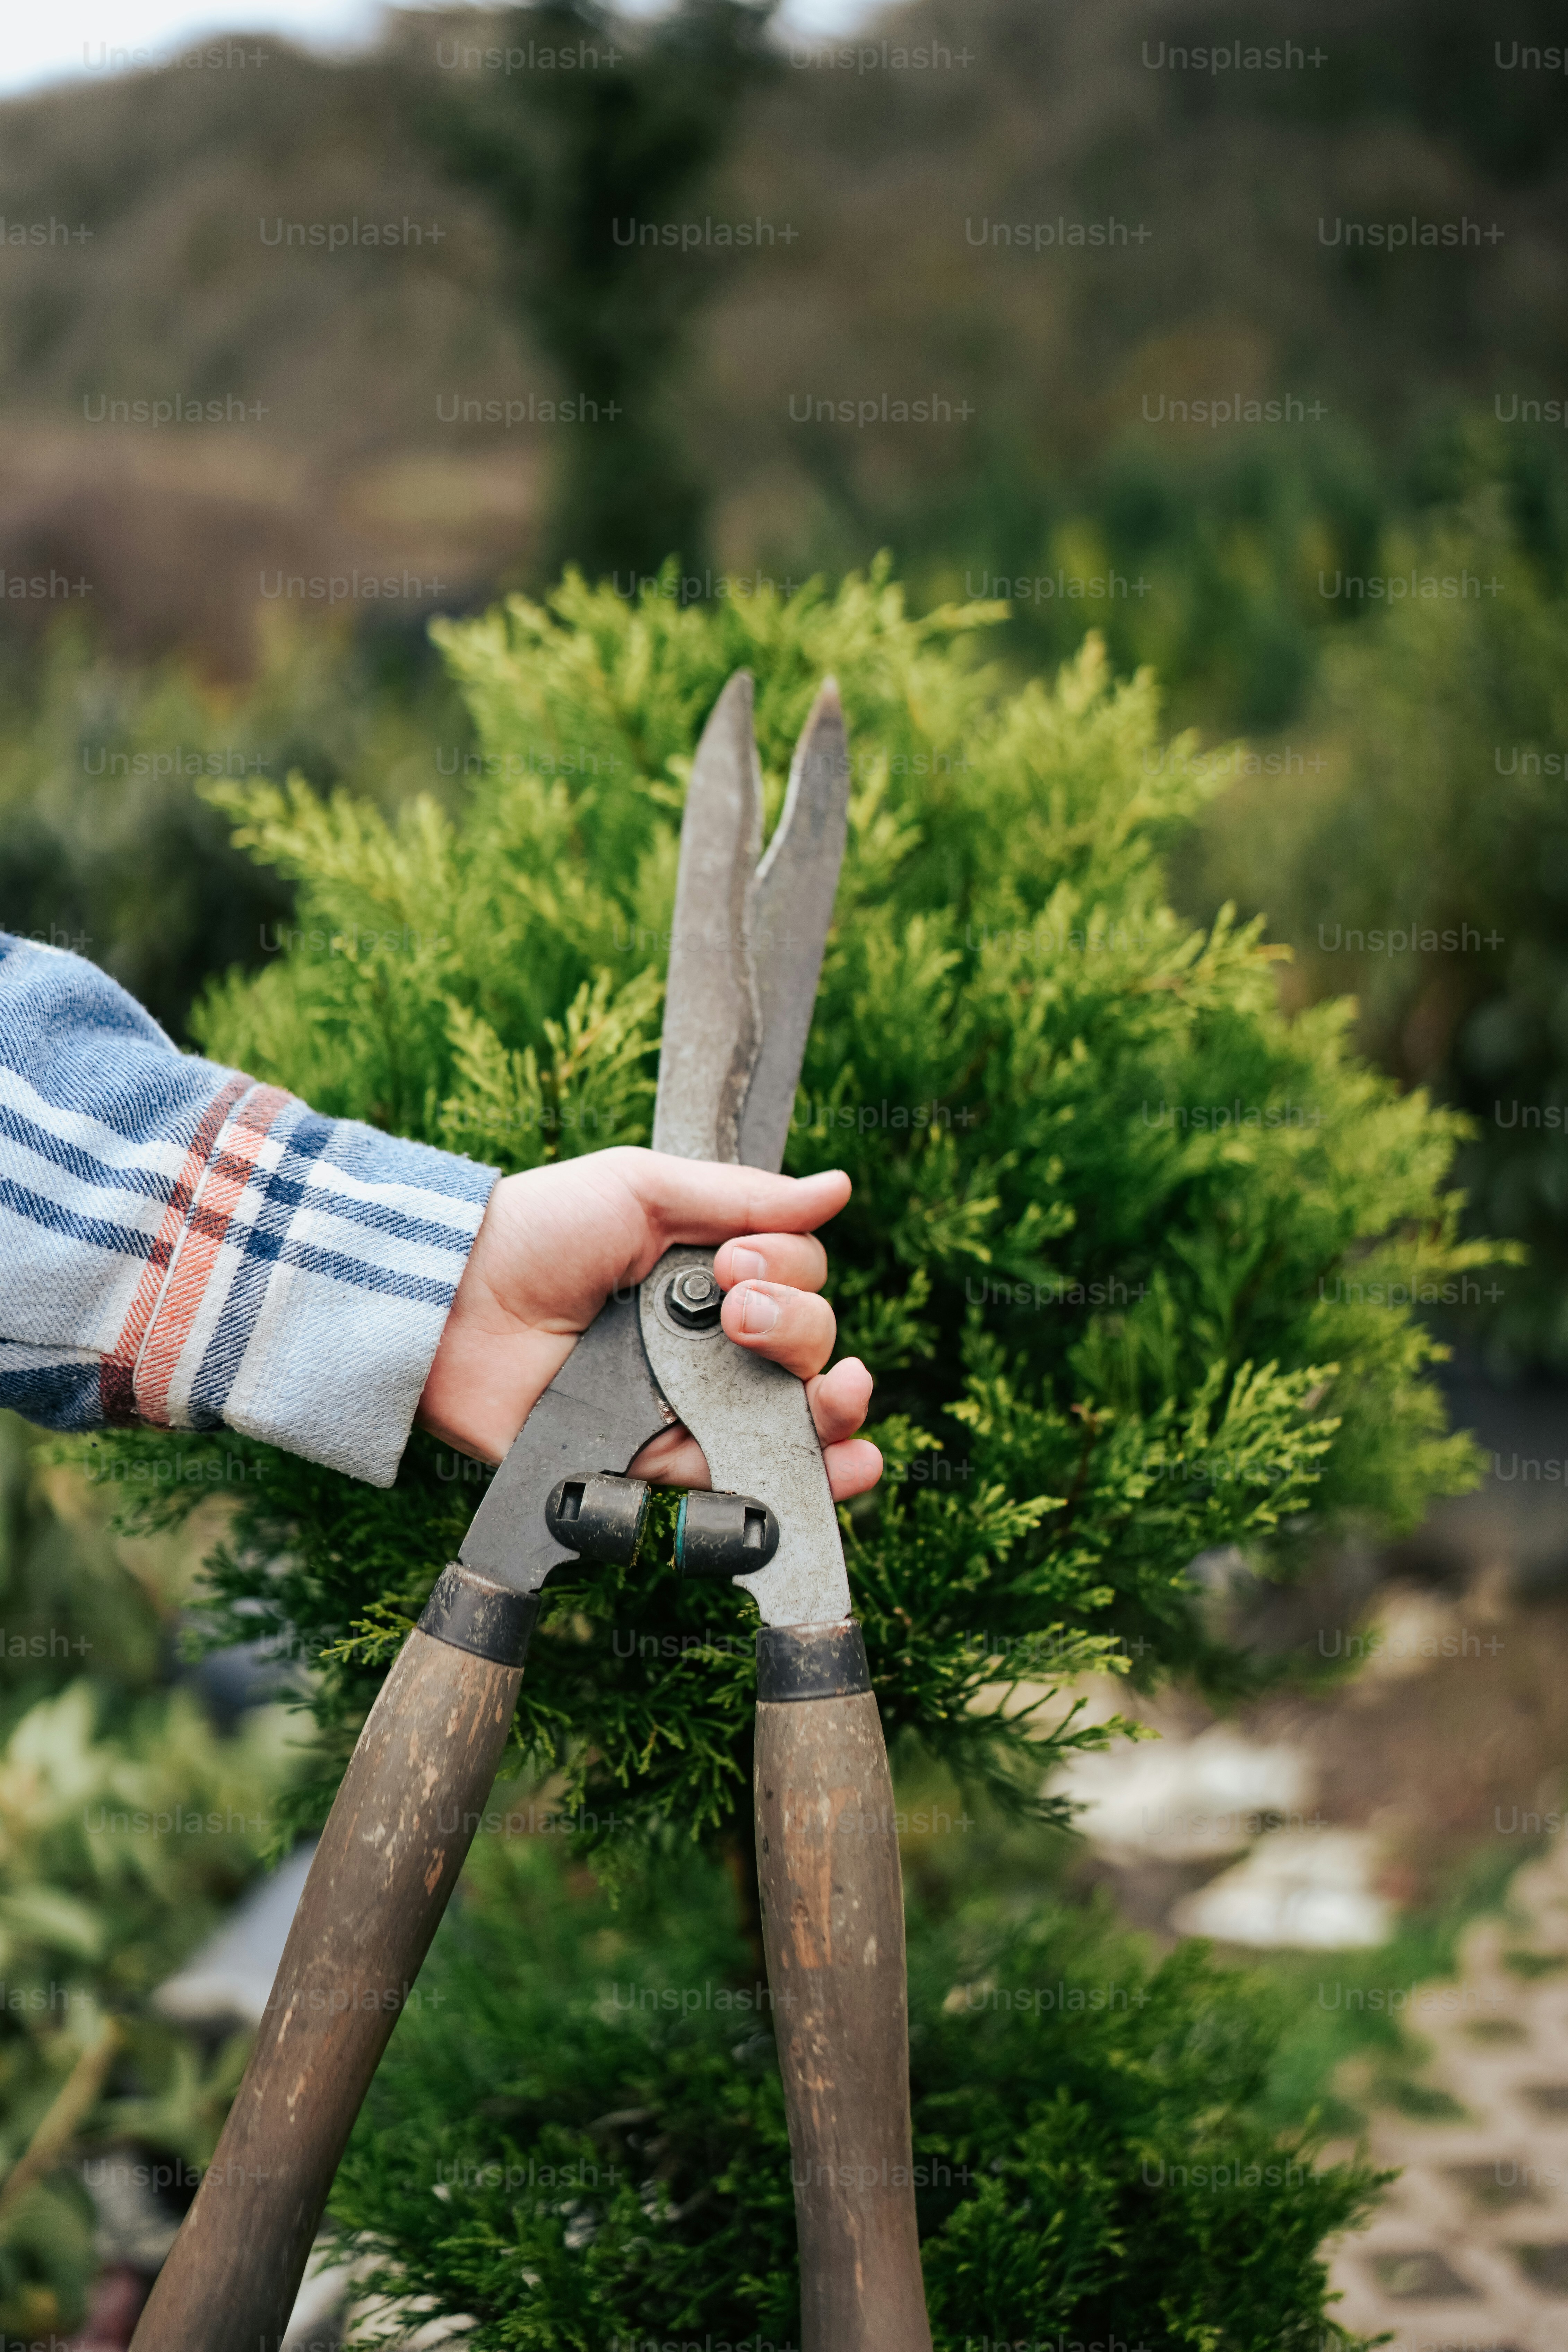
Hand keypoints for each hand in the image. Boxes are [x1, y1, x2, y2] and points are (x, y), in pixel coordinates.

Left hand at [417, 1146, 879, 1500]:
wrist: (456, 1307)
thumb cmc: (539, 1231)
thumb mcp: (640, 1188)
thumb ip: (742, 1196)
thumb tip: (838, 1187)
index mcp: (707, 1274)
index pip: (796, 1277)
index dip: (786, 1272)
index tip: (734, 1265)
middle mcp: (708, 1341)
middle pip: (807, 1344)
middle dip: (801, 1330)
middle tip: (738, 1316)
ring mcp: (688, 1405)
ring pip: (796, 1416)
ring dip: (838, 1407)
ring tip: (836, 1394)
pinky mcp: (660, 1465)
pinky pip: (744, 1478)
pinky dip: (810, 1479)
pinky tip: (849, 1466)